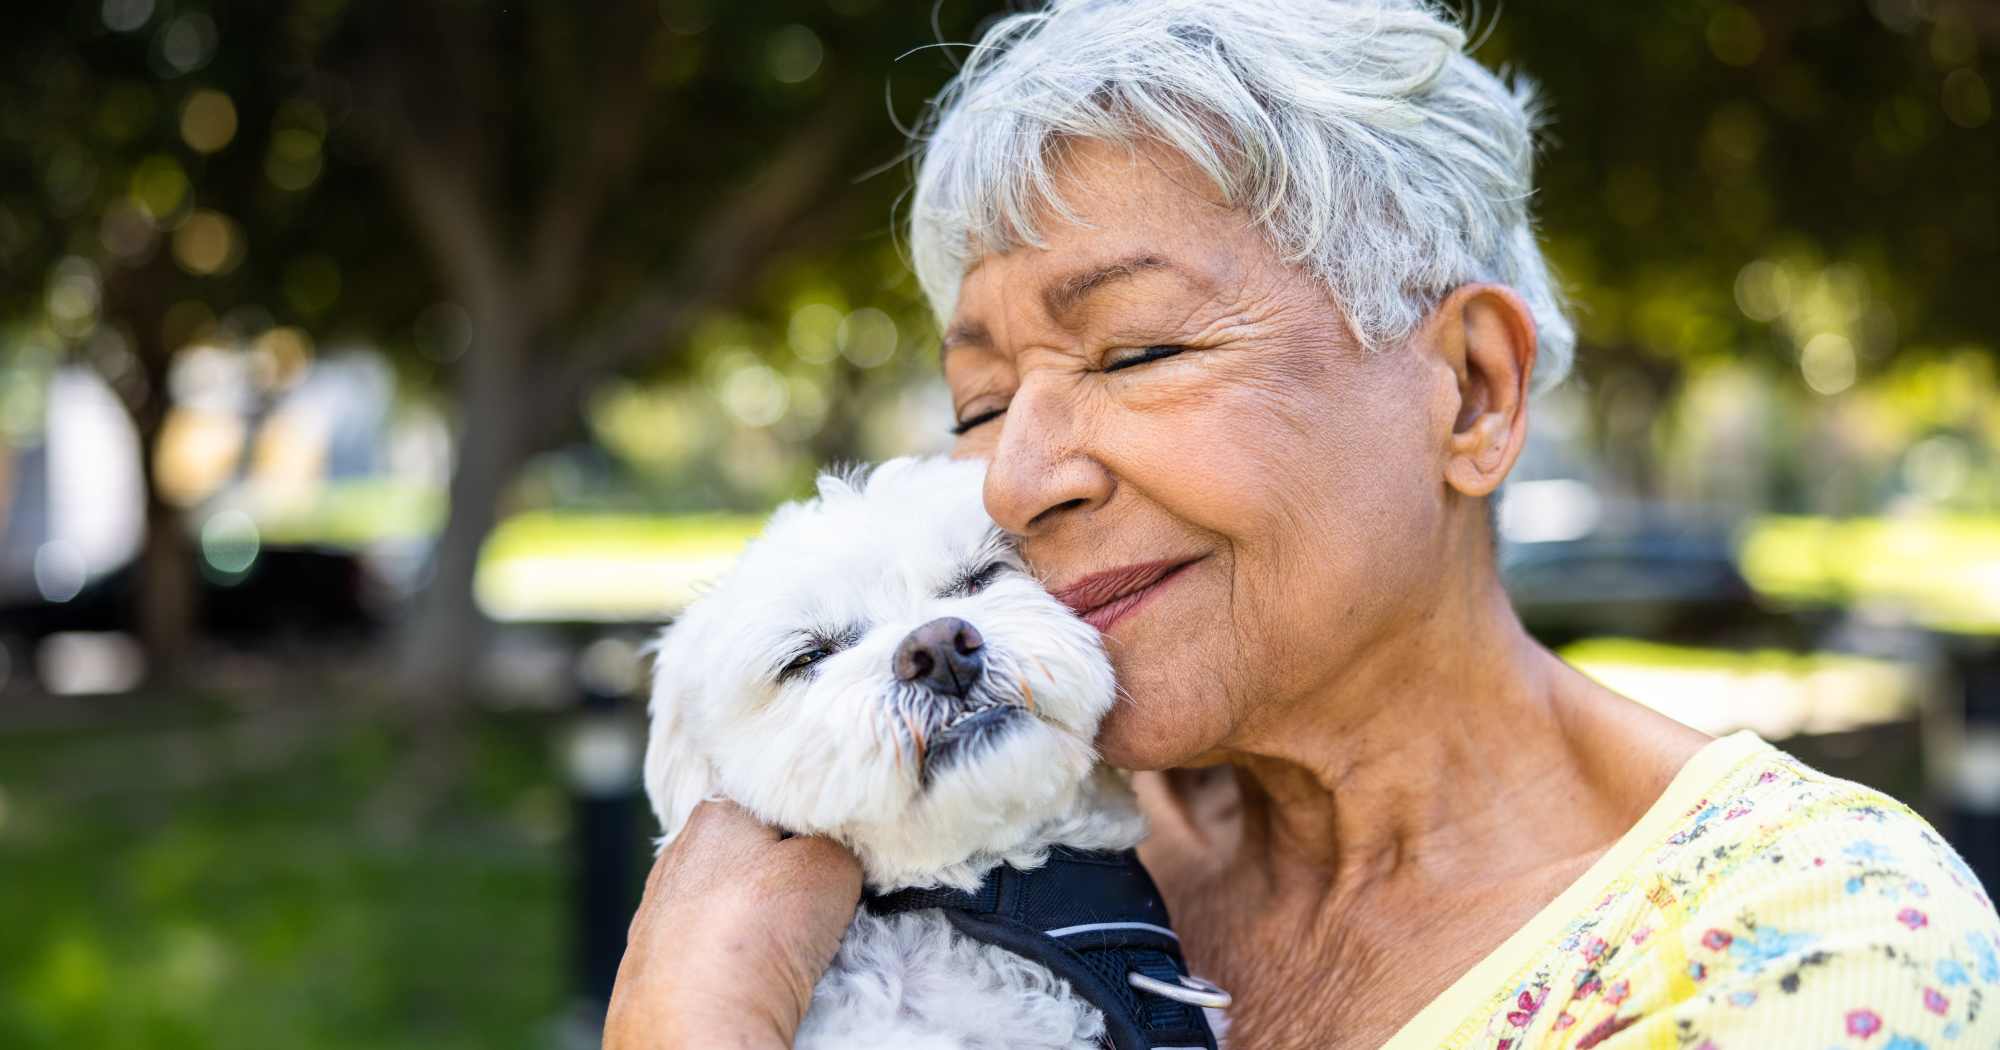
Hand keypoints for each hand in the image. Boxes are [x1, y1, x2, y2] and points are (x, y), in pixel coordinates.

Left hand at [604, 800, 862, 1049]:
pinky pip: (709, 945)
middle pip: (752, 853)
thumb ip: (836, 844)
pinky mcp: (653, 962)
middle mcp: (677, 854)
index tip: (836, 856)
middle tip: (815, 903)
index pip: (777, 802)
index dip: (813, 828)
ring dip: (756, 917)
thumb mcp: (830, 865)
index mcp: (715, 812)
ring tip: (785, 946)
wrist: (697, 1024)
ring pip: (729, 901)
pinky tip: (748, 973)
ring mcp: (659, 910)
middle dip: (783, 873)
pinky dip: (732, 954)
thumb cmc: (757, 934)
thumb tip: (834, 854)